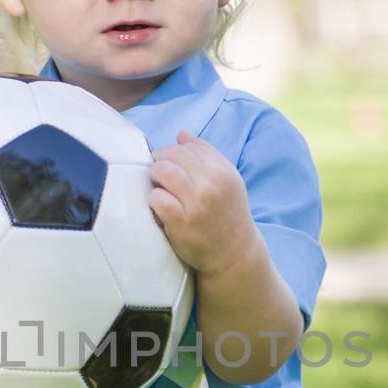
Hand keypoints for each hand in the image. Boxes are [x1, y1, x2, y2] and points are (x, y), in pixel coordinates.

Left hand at [149, 129, 258, 277]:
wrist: (234, 253)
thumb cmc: (227, 213)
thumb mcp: (227, 180)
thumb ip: (206, 155)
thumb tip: (181, 134)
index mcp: (222, 171)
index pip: (188, 147)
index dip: (173, 152)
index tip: (169, 163)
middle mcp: (211, 185)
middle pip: (172, 156)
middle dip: (161, 162)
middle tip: (159, 175)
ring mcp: (196, 204)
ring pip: (162, 171)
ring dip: (155, 177)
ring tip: (158, 187)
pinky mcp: (181, 223)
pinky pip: (157, 198)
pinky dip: (153, 199)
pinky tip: (160, 206)